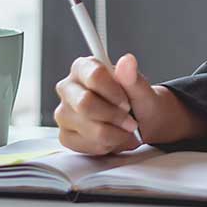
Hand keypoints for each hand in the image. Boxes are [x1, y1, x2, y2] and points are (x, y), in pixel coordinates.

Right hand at [53, 54, 206, 154]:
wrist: (140, 123)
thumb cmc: (137, 102)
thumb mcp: (141, 89)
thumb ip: (132, 77)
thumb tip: (127, 61)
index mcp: (83, 67)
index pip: (93, 76)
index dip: (113, 92)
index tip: (126, 103)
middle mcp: (68, 88)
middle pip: (85, 104)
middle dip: (114, 116)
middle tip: (130, 121)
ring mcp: (64, 112)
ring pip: (87, 127)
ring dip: (114, 133)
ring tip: (124, 130)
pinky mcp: (66, 135)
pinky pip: (85, 145)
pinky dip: (106, 145)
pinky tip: (113, 138)